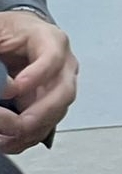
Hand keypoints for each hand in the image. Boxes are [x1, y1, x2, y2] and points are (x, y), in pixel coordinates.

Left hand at [0, 11, 77, 153]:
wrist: (21, 36)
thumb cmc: (11, 31)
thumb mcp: (0, 31)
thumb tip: (0, 82)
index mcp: (51, 41)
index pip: (53, 59)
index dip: (35, 76)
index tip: (9, 90)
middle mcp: (64, 65)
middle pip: (64, 92)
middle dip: (40, 113)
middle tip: (15, 124)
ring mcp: (62, 85)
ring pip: (58, 113)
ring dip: (32, 130)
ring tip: (4, 140)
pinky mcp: (53, 103)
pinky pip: (47, 125)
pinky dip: (28, 138)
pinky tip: (8, 142)